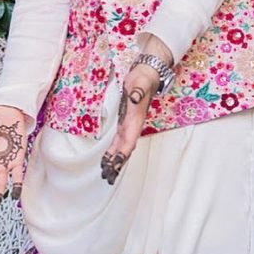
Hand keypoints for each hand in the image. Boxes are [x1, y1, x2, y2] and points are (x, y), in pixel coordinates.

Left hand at [101, 65, 159, 185]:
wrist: (146, 75)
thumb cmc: (142, 79)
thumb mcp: (139, 82)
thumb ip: (138, 90)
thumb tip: (134, 97)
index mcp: (136, 119)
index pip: (129, 139)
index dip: (123, 152)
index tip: (116, 164)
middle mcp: (133, 126)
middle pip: (125, 149)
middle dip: (118, 163)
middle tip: (108, 177)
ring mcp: (129, 126)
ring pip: (121, 148)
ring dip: (114, 161)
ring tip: (106, 174)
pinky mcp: (124, 123)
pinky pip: (118, 141)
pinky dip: (112, 152)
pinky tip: (107, 160)